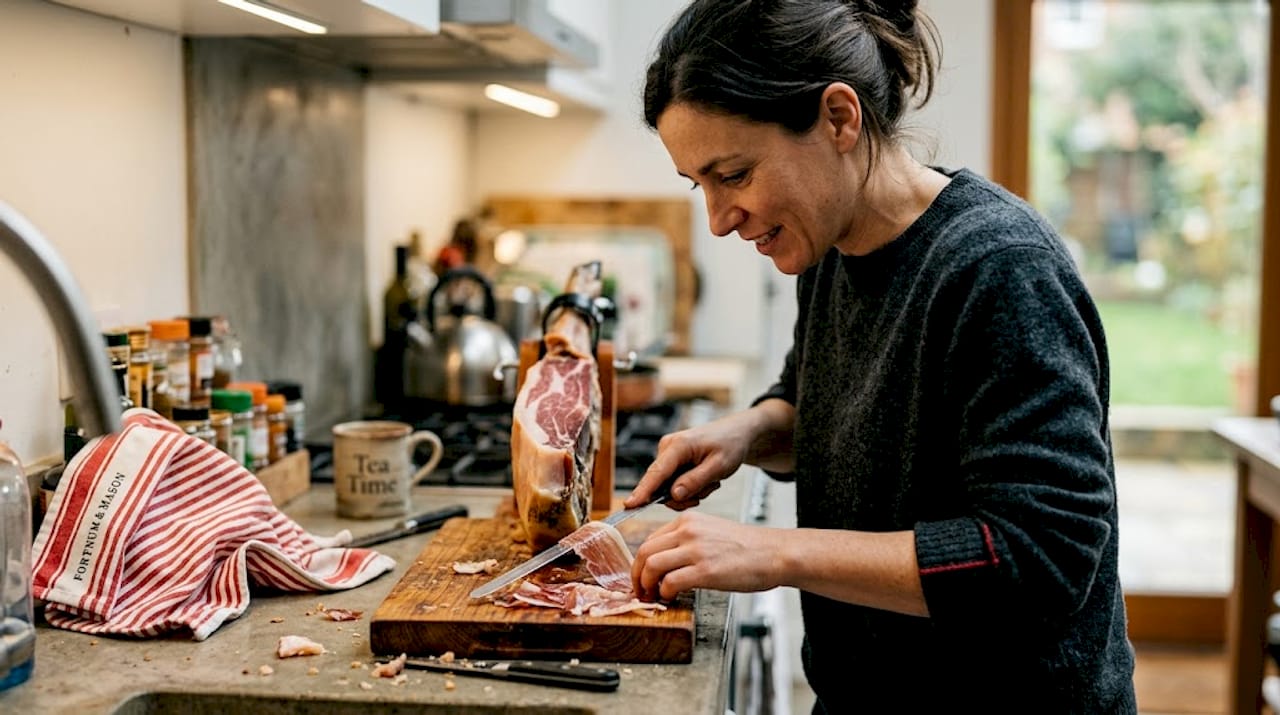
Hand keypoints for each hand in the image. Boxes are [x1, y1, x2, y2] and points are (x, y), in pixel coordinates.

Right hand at [623, 412, 755, 510]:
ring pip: (669, 488)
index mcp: (678, 445)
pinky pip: (673, 484)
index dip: (643, 491)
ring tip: (710, 482)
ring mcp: (668, 454)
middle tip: (707, 490)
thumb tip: (673, 495)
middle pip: (661, 485)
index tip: (629, 505)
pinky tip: (704, 480)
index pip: (656, 473)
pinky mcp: (671, 461)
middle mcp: (667, 448)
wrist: (737, 433)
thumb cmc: (730, 444)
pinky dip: (689, 487)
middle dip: (684, 495)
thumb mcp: (719, 466)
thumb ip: (695, 481)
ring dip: (690, 492)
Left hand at [631, 512, 782, 600]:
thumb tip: (666, 563)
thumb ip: (687, 542)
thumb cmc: (748, 548)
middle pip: (644, 552)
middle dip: (636, 576)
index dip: (640, 562)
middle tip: (640, 591)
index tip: (642, 577)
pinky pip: (670, 582)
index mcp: (689, 520)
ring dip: (646, 586)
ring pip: (651, 566)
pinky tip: (671, 598)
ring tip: (651, 597)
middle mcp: (688, 531)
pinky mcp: (705, 570)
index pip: (650, 540)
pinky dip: (664, 594)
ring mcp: (696, 550)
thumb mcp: (712, 532)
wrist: (774, 553)